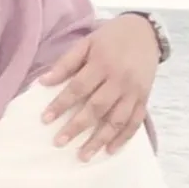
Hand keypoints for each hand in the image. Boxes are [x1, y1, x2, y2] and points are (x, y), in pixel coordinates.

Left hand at [38, 13, 159, 159]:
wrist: (145, 32)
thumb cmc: (110, 37)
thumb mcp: (86, 43)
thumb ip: (66, 63)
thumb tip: (43, 82)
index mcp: (102, 64)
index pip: (78, 88)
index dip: (61, 104)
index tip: (45, 119)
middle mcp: (119, 80)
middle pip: (97, 108)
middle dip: (77, 127)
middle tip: (59, 142)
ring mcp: (134, 91)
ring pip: (117, 120)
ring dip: (100, 140)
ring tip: (84, 155)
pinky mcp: (144, 98)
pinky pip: (135, 122)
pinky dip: (124, 138)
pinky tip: (110, 150)